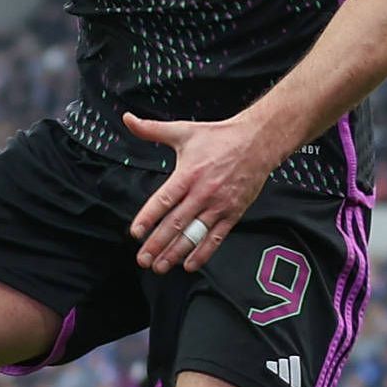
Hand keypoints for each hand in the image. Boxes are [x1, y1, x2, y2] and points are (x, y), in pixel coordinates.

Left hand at [123, 110, 284, 272]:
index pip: (163, 201)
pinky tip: (189, 265)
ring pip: (194, 235)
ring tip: (160, 266)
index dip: (148, 218)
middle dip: (157, 244)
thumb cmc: (219, 138)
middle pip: (176, 224)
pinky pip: (215, 238)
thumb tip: (128, 120)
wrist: (257, 142)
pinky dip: (202, 253)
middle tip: (143, 259)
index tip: (135, 233)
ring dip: (176, 253)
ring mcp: (218, 206)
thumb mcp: (183, 131)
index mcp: (188, 174)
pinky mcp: (232, 213)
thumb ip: (152, 129)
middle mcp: (202, 192)